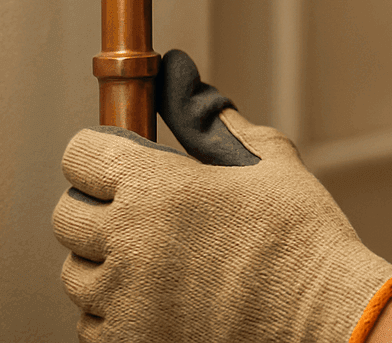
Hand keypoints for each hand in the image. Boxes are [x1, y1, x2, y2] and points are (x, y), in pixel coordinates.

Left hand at [52, 50, 391, 342]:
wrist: (323, 311)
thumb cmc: (301, 233)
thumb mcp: (267, 157)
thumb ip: (212, 117)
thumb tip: (179, 74)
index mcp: (157, 186)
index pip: (79, 155)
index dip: (103, 153)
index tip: (125, 162)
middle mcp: (129, 242)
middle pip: (67, 215)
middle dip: (100, 207)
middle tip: (145, 211)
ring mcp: (125, 299)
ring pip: (75, 274)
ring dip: (105, 262)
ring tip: (157, 258)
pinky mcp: (130, 341)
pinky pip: (91, 323)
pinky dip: (115, 309)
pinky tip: (159, 296)